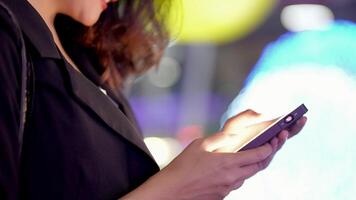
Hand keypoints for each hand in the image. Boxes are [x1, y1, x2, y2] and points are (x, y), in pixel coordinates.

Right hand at [121, 110, 306, 199]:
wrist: (170, 192)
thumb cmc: (183, 167)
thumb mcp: (201, 145)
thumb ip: (222, 137)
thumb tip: (236, 131)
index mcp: (229, 163)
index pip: (261, 155)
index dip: (273, 145)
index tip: (279, 136)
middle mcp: (233, 178)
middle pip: (260, 166)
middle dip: (270, 154)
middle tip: (275, 142)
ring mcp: (228, 188)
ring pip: (250, 174)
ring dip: (257, 163)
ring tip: (259, 150)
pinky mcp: (222, 195)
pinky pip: (238, 181)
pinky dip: (243, 171)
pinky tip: (237, 164)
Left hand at [219, 109, 306, 151]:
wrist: (213, 152)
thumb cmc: (225, 136)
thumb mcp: (234, 123)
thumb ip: (246, 116)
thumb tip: (260, 114)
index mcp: (265, 133)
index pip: (284, 129)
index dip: (294, 123)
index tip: (303, 116)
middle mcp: (266, 144)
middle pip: (285, 138)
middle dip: (294, 130)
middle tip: (301, 121)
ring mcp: (261, 153)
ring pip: (277, 147)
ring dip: (282, 140)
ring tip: (284, 131)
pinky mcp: (254, 161)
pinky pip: (266, 157)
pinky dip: (271, 149)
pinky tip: (272, 141)